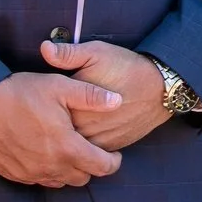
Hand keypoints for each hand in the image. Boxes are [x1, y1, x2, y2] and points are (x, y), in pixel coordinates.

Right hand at [0, 71, 124, 186]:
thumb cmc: (20, 93)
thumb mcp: (60, 86)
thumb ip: (92, 96)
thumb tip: (117, 101)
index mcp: (67, 147)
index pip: (102, 167)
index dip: (113, 162)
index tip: (115, 154)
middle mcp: (50, 167)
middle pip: (82, 178)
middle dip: (91, 166)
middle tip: (91, 149)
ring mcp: (30, 173)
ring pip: (60, 182)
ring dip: (69, 170)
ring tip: (68, 150)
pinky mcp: (13, 174)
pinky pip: (38, 180)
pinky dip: (47, 171)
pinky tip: (45, 152)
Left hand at [43, 38, 174, 151]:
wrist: (160, 87)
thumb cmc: (126, 67)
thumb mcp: (97, 53)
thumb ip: (68, 54)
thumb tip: (44, 48)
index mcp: (76, 105)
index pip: (48, 113)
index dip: (44, 107)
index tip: (41, 101)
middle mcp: (84, 127)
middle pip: (58, 132)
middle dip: (53, 125)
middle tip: (48, 116)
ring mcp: (98, 140)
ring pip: (73, 146)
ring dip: (67, 138)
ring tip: (64, 125)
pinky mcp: (110, 147)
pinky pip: (90, 152)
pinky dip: (83, 146)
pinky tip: (83, 133)